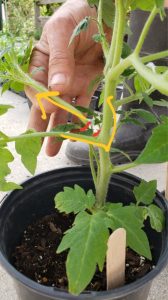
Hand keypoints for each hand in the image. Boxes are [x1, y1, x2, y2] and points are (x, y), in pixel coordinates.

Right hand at [26, 0, 104, 155]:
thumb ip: (59, 59)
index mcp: (41, 64)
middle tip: (41, 145)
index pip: (36, 87)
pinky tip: (78, 133)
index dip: (41, 100)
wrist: (101, 15)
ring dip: (60, 129)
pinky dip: (82, 119)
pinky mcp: (88, 86)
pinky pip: (84, 105)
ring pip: (64, 110)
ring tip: (54, 148)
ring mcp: (71, 84)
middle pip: (46, 105)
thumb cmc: (75, 17)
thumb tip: (57, 87)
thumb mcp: (62, 31)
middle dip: (43, 125)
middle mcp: (54, 77)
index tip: (48, 109)